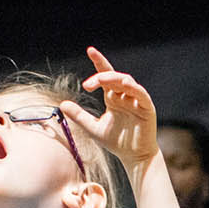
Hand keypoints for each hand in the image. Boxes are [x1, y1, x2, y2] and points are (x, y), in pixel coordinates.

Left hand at [62, 46, 157, 171]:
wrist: (133, 157)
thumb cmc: (116, 142)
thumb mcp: (92, 128)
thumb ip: (79, 115)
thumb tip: (62, 104)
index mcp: (113, 98)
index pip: (106, 76)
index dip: (99, 62)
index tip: (90, 50)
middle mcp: (125, 96)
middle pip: (114, 77)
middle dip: (101, 76)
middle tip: (88, 84)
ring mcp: (136, 101)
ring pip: (127, 81)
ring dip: (114, 78)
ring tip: (100, 80)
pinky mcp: (147, 107)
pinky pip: (140, 93)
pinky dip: (132, 87)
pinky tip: (123, 84)